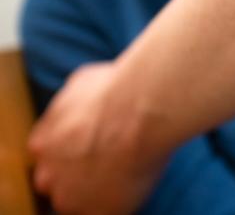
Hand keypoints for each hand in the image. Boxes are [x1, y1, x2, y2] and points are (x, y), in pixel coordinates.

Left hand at [28, 61, 166, 214]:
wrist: (141, 109)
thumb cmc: (117, 90)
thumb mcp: (82, 82)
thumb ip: (72, 104)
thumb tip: (80, 102)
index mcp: (42, 143)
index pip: (50, 156)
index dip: (71, 151)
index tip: (92, 144)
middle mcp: (49, 174)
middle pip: (57, 182)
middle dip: (78, 174)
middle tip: (109, 158)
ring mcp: (72, 197)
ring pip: (80, 202)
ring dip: (97, 191)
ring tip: (126, 169)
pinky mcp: (100, 212)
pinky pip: (107, 212)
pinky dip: (120, 201)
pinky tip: (136, 178)